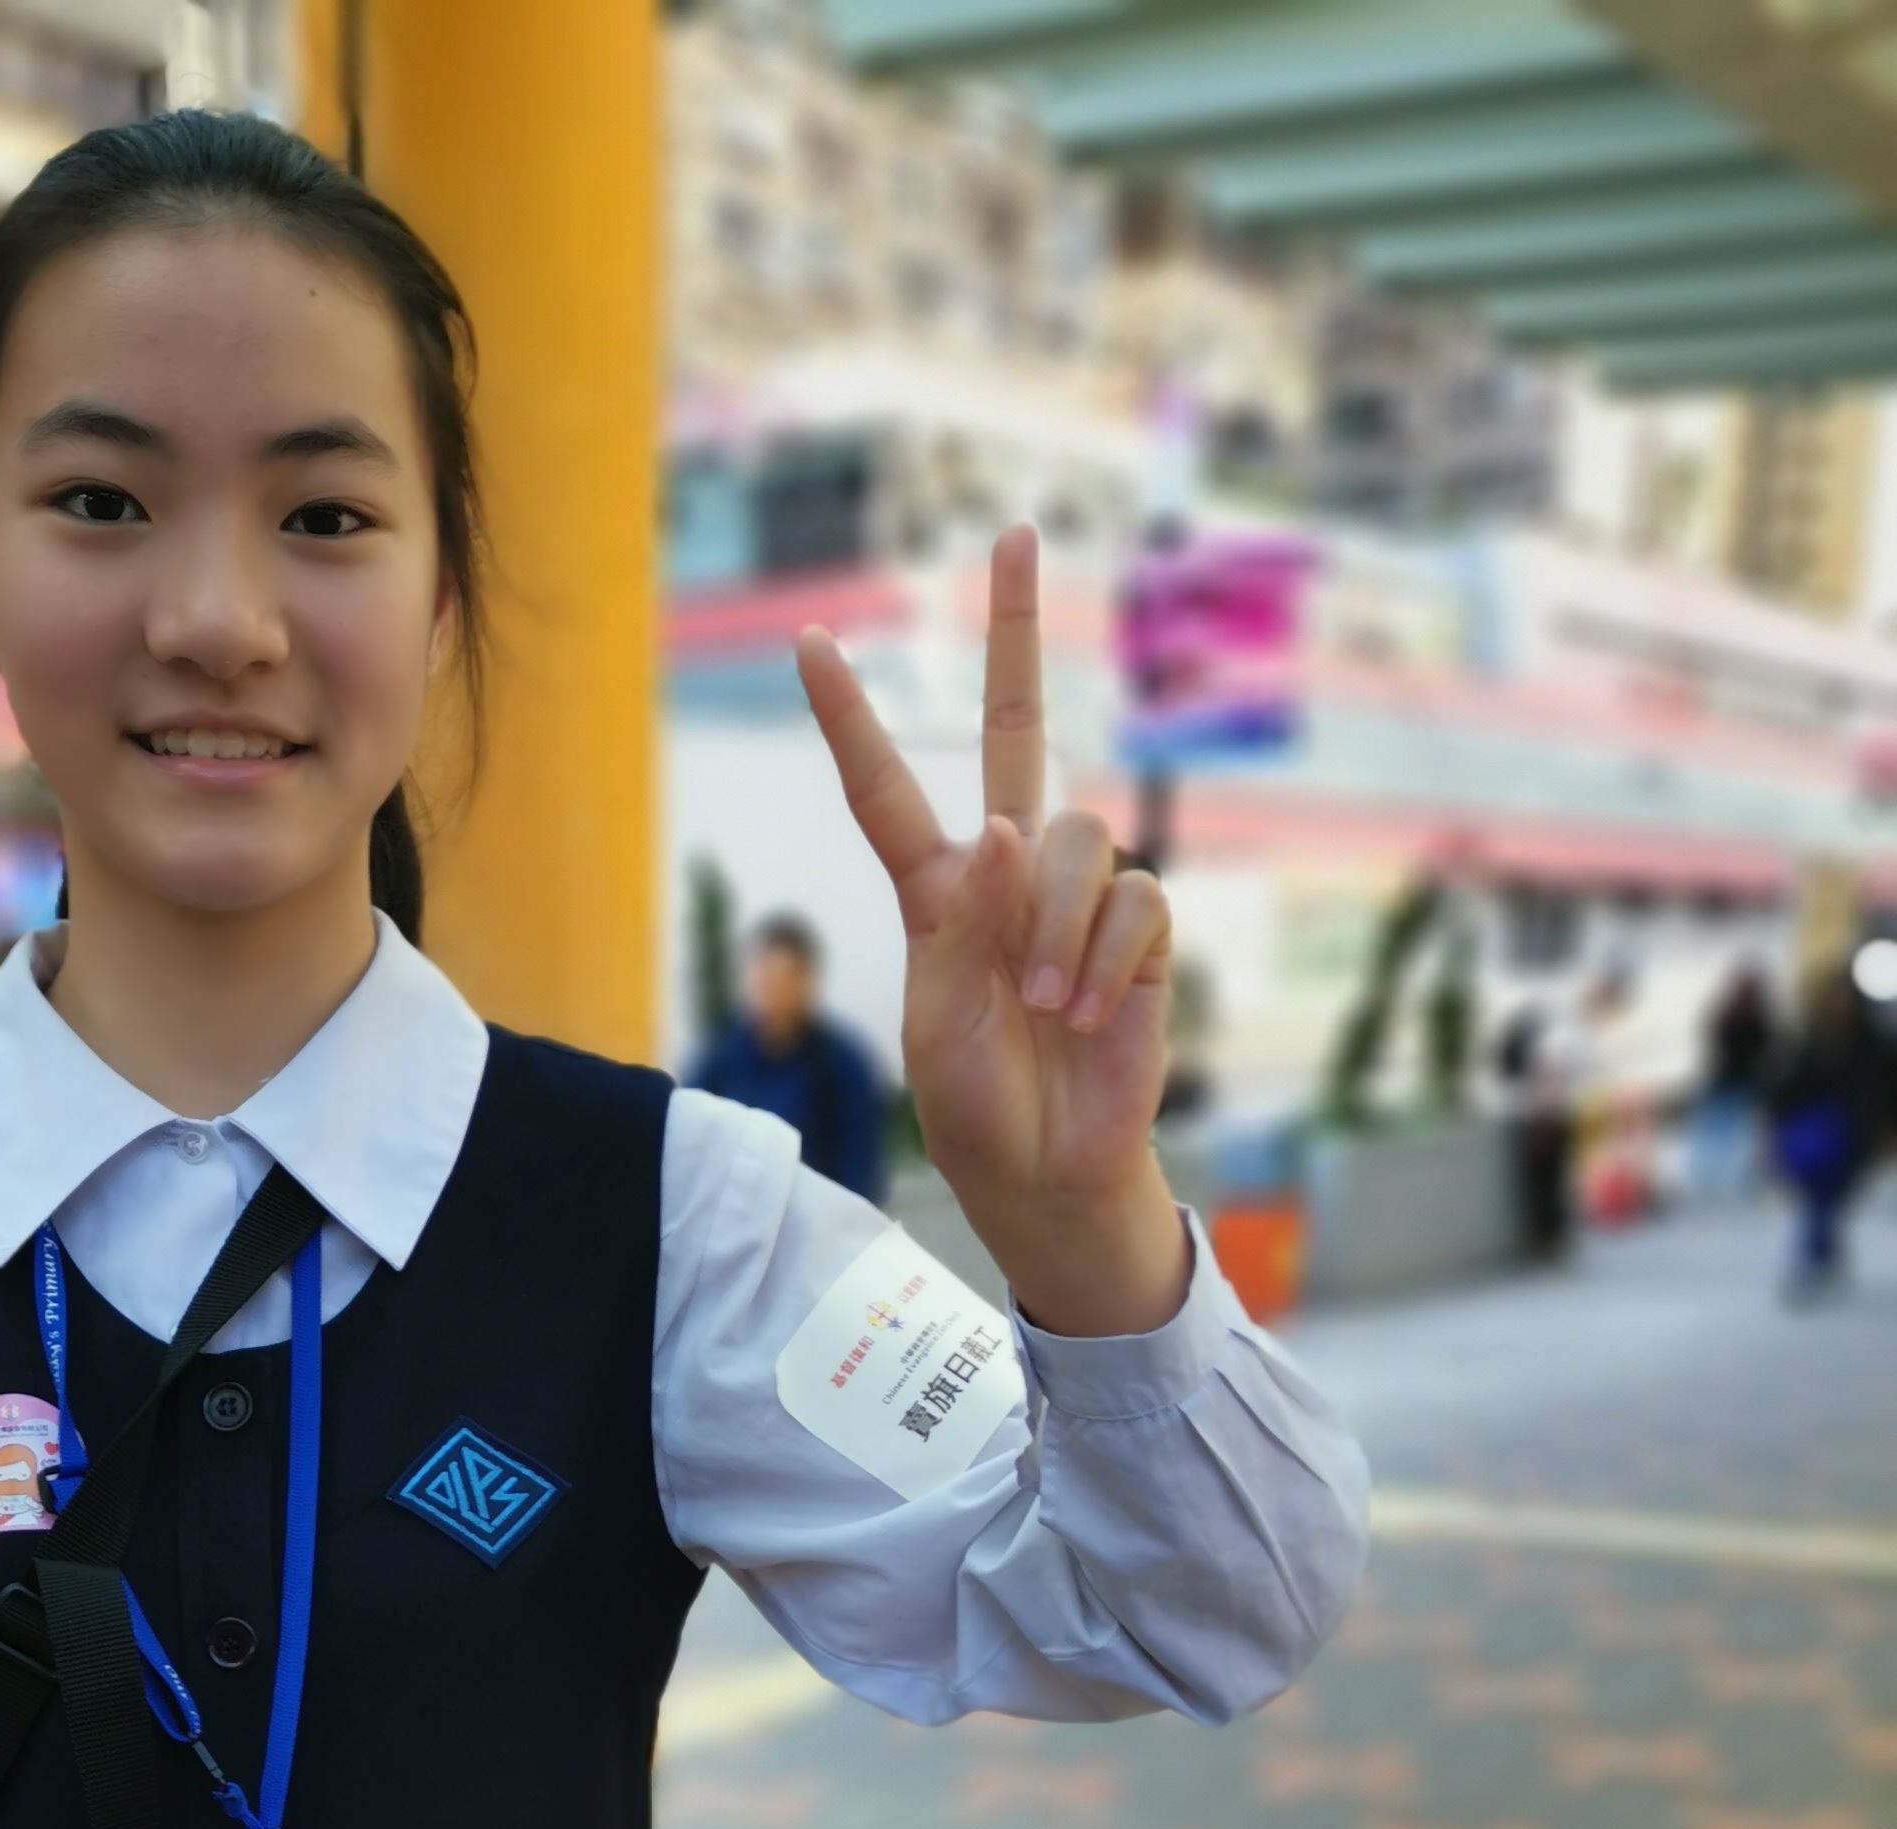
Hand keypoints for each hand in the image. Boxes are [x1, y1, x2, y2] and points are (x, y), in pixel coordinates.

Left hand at [797, 525, 1188, 1336]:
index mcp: (937, 895)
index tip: (812, 644)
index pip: (889, 791)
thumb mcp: (938, 1026)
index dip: (852, 720)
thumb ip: (964, 927)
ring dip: (1057, 924)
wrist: (1051, 1173)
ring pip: (1076, 835)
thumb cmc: (978, 1109)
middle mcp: (1010, 874)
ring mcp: (1078, 896)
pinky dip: (1105, 958)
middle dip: (1018, 630)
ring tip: (1048, 1004)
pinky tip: (1089, 1012)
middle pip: (1022, 730)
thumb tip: (1006, 825)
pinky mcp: (1141, 931)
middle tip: (1012, 531)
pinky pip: (1133, 899)